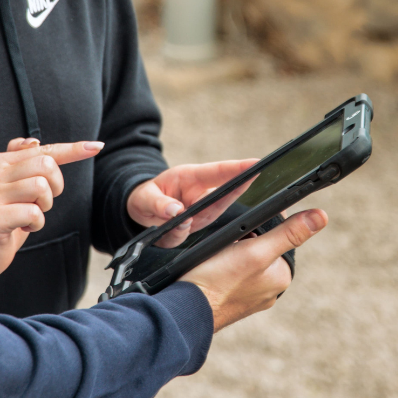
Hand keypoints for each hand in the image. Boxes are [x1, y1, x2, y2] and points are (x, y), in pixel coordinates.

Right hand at [0, 138, 102, 278]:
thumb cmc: (5, 215)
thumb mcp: (17, 186)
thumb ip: (25, 161)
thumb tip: (34, 140)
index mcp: (3, 161)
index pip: (44, 149)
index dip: (73, 149)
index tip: (96, 146)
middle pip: (46, 165)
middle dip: (55, 186)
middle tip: (41, 202)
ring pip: (41, 187)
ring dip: (44, 207)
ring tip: (29, 215)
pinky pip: (33, 213)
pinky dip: (36, 224)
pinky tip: (23, 228)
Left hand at [127, 159, 257, 247]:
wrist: (141, 210)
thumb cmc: (148, 195)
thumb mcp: (145, 196)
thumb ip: (159, 203)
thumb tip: (176, 212)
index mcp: (191, 178)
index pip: (218, 172)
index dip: (238, 168)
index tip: (256, 164)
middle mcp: (200, 196)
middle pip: (224, 193)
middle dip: (239, 187)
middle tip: (253, 177)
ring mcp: (199, 213)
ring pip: (210, 216)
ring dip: (204, 216)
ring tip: (183, 215)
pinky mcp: (194, 229)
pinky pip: (190, 233)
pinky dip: (180, 232)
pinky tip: (171, 228)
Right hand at [181, 209, 325, 330]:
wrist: (185, 310)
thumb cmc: (218, 280)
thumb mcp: (257, 250)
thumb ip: (288, 233)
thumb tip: (321, 217)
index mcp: (281, 278)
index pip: (279, 238)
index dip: (259, 227)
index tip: (240, 230)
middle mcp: (269, 291)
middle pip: (260, 249)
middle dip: (244, 241)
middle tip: (225, 245)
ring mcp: (249, 298)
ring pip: (244, 262)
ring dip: (232, 254)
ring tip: (216, 258)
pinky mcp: (231, 301)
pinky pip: (232, 276)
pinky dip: (223, 268)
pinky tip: (212, 269)